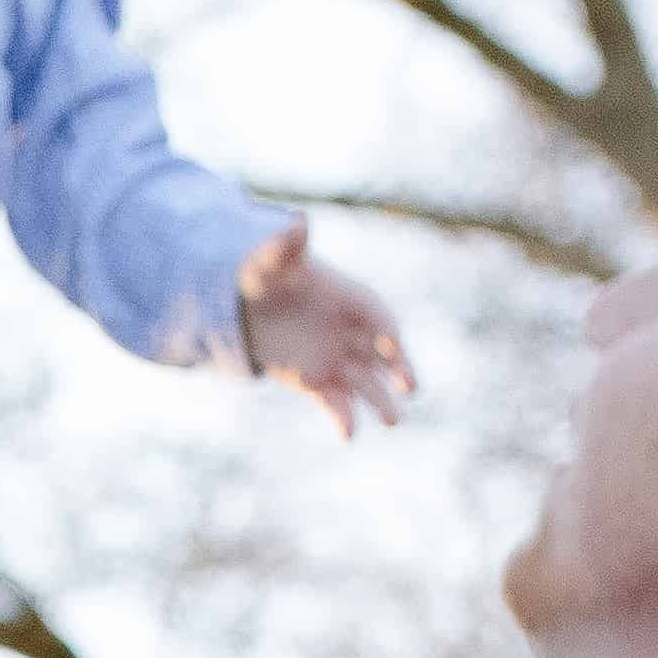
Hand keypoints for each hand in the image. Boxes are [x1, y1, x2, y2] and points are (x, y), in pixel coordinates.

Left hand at [241, 221, 413, 436]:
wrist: (246, 305)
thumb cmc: (267, 275)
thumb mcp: (272, 260)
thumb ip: (287, 246)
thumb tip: (297, 222)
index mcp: (349, 298)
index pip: (377, 315)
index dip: (385, 329)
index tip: (392, 344)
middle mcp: (350, 330)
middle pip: (383, 352)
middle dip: (398, 368)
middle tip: (411, 386)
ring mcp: (336, 357)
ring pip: (365, 382)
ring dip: (379, 401)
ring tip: (393, 423)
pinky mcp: (316, 380)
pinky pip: (334, 401)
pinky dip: (342, 417)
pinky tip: (349, 436)